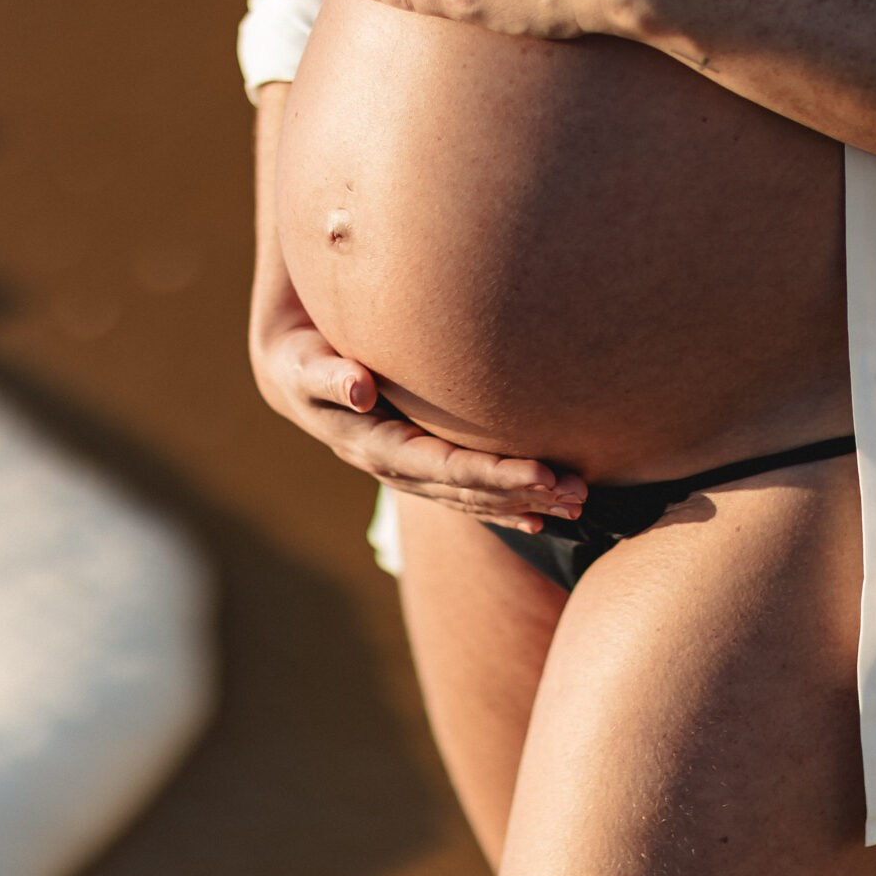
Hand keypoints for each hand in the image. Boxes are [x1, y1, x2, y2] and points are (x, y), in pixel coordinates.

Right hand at [249, 269, 584, 534]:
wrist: (296, 375)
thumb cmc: (302, 360)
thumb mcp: (306, 366)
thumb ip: (328, 376)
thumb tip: (359, 388)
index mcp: (376, 449)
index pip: (445, 469)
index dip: (494, 475)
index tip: (542, 474)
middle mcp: (398, 469)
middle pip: (469, 491)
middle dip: (525, 495)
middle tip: (579, 493)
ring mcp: (412, 472)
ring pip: (475, 498)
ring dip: (527, 503)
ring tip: (579, 506)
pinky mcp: (424, 463)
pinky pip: (470, 492)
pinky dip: (508, 505)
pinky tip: (545, 516)